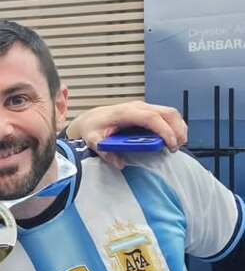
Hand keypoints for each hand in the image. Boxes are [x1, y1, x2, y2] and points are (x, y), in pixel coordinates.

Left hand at [67, 101, 187, 167]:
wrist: (91, 119)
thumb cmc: (93, 128)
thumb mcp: (93, 141)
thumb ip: (105, 152)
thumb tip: (119, 163)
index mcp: (125, 113)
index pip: (152, 118)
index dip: (164, 131)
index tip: (170, 145)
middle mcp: (137, 107)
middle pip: (167, 113)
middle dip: (177, 130)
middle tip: (176, 147)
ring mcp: (144, 107)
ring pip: (170, 113)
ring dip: (178, 128)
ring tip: (177, 144)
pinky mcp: (147, 110)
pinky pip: (166, 115)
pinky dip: (174, 126)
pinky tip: (172, 138)